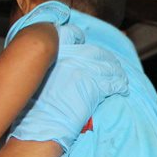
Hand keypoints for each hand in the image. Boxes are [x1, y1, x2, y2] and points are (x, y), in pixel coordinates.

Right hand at [9, 42, 127, 150]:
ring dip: (116, 73)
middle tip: (111, 66)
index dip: (79, 38)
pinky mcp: (94, 85)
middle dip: (105, 59)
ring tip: (120, 78)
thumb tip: (61, 66)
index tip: (83, 43)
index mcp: (53, 51)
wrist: (40, 123)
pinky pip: (113, 82)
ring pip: (108, 66)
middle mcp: (69, 55)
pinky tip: (122, 90)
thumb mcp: (35, 77)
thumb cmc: (33, 106)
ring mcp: (83, 69)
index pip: (70, 34)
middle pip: (95, 52)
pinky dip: (120, 86)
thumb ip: (49, 66)